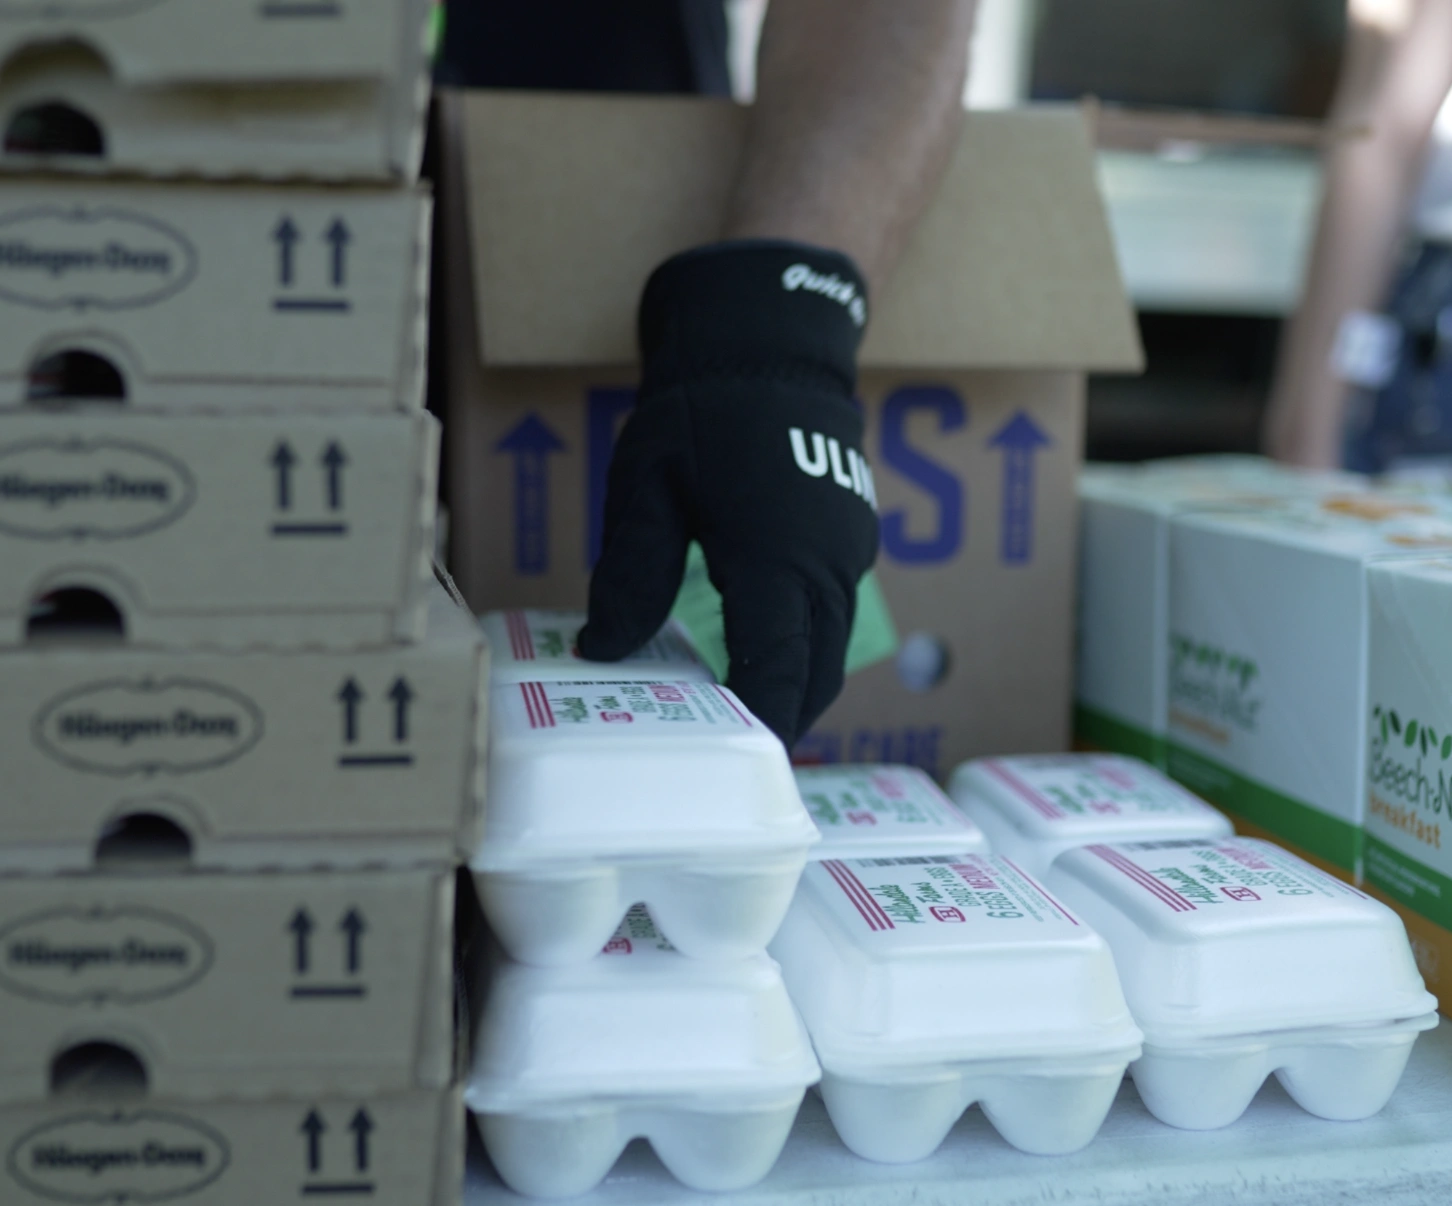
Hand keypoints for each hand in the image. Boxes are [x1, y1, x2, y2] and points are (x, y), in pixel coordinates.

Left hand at [578, 241, 879, 742]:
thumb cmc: (703, 407)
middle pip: (815, 678)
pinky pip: (834, 618)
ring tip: (734, 715)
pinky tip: (754, 653)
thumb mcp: (647, 485)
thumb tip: (600, 652)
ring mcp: (849, 555)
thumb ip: (631, 573)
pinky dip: (802, 649)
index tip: (722, 761)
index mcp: (778, 559)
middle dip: (776, 719)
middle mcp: (827, 566)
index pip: (777, 672)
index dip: (755, 723)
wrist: (770, 340)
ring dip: (792, 685)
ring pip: (831, 651)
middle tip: (721, 755)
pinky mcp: (850, 542)